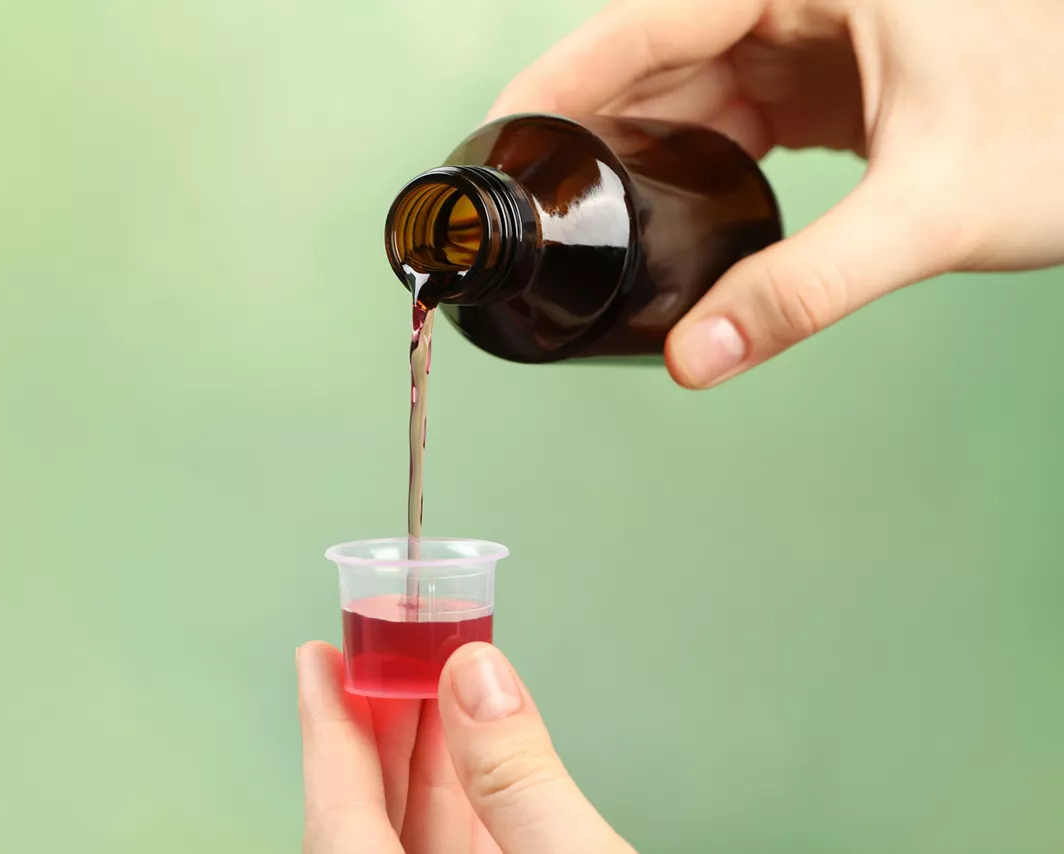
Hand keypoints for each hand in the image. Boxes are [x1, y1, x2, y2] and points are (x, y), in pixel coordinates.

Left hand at [296, 641, 634, 852]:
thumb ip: (522, 778)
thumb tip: (478, 678)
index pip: (337, 806)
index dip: (328, 724)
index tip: (317, 658)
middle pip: (367, 809)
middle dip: (382, 723)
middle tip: (388, 646)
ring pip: (410, 829)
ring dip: (428, 754)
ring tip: (437, 677)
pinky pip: (453, 846)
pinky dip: (465, 796)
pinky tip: (478, 749)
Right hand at [489, 0, 1063, 387]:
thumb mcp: (930, 210)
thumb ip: (804, 290)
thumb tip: (695, 358)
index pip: (649, 19)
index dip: (561, 78)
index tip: (497, 134)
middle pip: (656, 52)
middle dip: (589, 125)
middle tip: (527, 199)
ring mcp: (820, 32)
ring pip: (691, 84)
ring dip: (638, 148)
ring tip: (580, 215)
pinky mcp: (837, 76)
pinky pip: (735, 109)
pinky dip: (693, 159)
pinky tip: (664, 206)